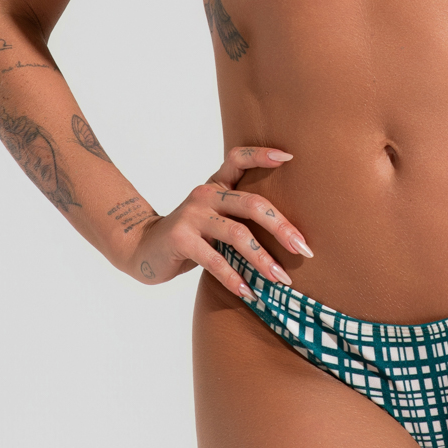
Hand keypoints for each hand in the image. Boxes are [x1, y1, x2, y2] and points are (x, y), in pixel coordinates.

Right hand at [127, 145, 311, 300]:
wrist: (143, 247)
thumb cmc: (192, 234)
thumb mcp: (215, 216)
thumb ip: (241, 216)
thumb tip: (291, 236)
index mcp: (217, 184)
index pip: (238, 158)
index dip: (262, 154)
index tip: (289, 158)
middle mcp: (206, 194)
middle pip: (251, 204)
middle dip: (281, 227)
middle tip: (303, 249)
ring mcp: (192, 215)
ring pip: (237, 234)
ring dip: (263, 259)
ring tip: (281, 278)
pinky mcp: (181, 239)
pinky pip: (214, 260)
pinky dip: (234, 278)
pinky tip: (249, 292)